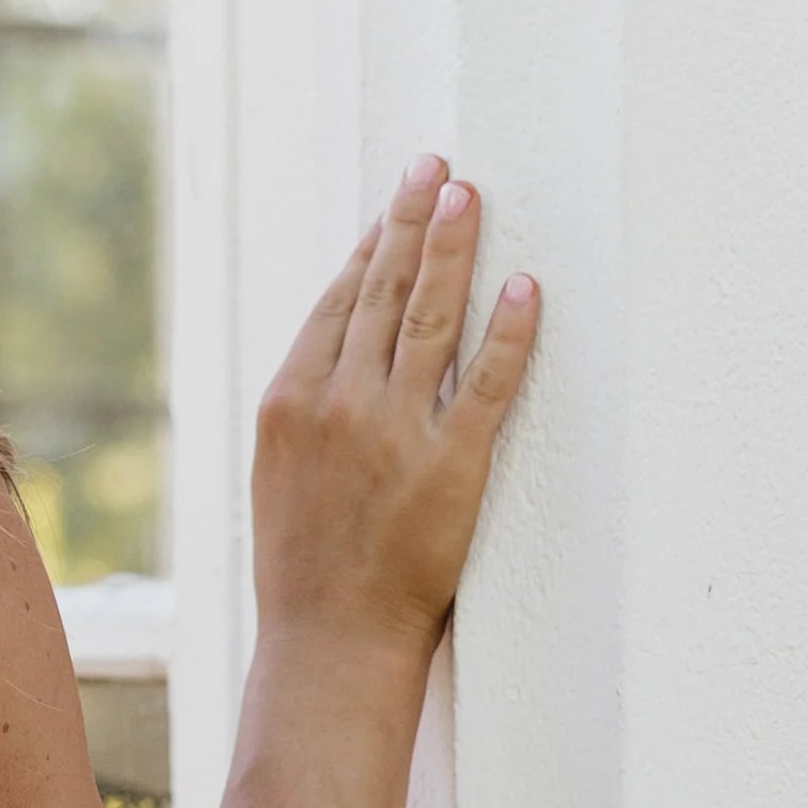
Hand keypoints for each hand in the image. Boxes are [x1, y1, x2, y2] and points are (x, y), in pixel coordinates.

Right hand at [253, 156, 539, 655]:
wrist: (329, 640)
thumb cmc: (306, 566)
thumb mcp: (281, 472)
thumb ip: (308, 407)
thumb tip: (340, 353)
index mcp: (290, 400)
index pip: (338, 302)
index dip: (370, 247)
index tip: (392, 205)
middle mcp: (339, 403)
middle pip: (383, 292)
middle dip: (410, 221)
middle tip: (435, 167)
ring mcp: (394, 432)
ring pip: (430, 319)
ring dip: (452, 250)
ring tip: (470, 197)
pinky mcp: (451, 466)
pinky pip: (487, 383)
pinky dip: (510, 332)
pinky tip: (525, 288)